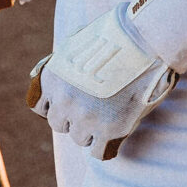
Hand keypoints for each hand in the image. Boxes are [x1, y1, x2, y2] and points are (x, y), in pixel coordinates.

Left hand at [27, 0, 186, 157]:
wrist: (146, 39)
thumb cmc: (118, 35)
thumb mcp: (78, 43)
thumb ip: (67, 65)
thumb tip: (66, 79)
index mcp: (52, 78)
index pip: (41, 107)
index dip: (57, 105)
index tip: (70, 103)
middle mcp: (64, 100)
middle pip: (59, 125)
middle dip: (74, 119)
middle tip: (95, 109)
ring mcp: (85, 117)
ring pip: (80, 138)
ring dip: (92, 131)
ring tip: (111, 115)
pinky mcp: (109, 130)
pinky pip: (99, 152)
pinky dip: (106, 146)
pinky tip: (116, 134)